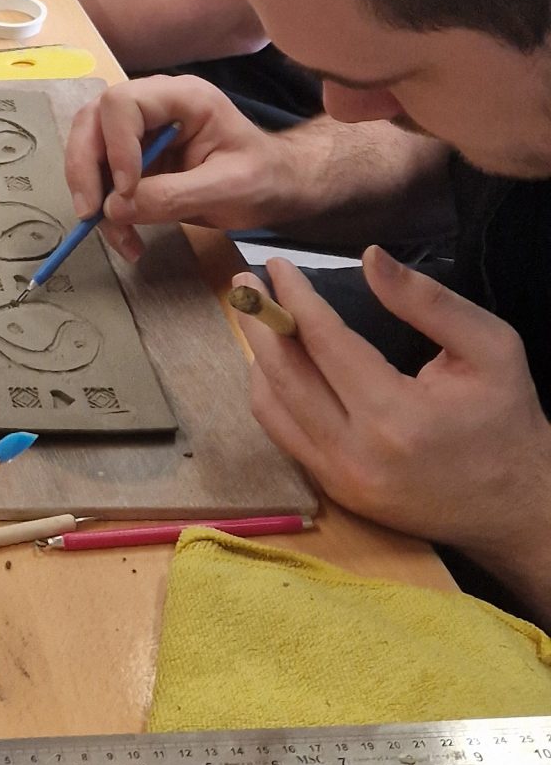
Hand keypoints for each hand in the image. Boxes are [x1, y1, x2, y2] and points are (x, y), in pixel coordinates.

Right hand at [64, 76, 292, 262]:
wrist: (277, 187)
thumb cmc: (264, 178)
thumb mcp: (228, 189)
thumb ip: (173, 196)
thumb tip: (114, 210)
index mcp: (182, 97)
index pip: (123, 104)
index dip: (115, 146)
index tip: (126, 190)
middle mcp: (153, 105)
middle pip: (93, 121)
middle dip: (85, 169)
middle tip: (90, 214)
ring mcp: (140, 131)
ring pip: (88, 149)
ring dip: (91, 193)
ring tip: (117, 235)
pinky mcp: (134, 158)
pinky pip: (102, 178)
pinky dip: (106, 210)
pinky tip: (125, 237)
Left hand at [245, 251, 550, 590]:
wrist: (519, 507)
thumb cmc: (507, 420)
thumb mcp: (490, 348)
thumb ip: (428, 301)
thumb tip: (370, 257)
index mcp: (396, 415)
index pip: (324, 342)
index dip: (295, 298)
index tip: (276, 265)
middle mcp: (355, 452)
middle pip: (283, 375)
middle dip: (259, 322)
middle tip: (245, 283)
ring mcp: (339, 478)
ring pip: (271, 408)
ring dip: (258, 358)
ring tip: (261, 318)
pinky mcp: (335, 492)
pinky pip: (284, 435)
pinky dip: (272, 394)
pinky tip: (278, 365)